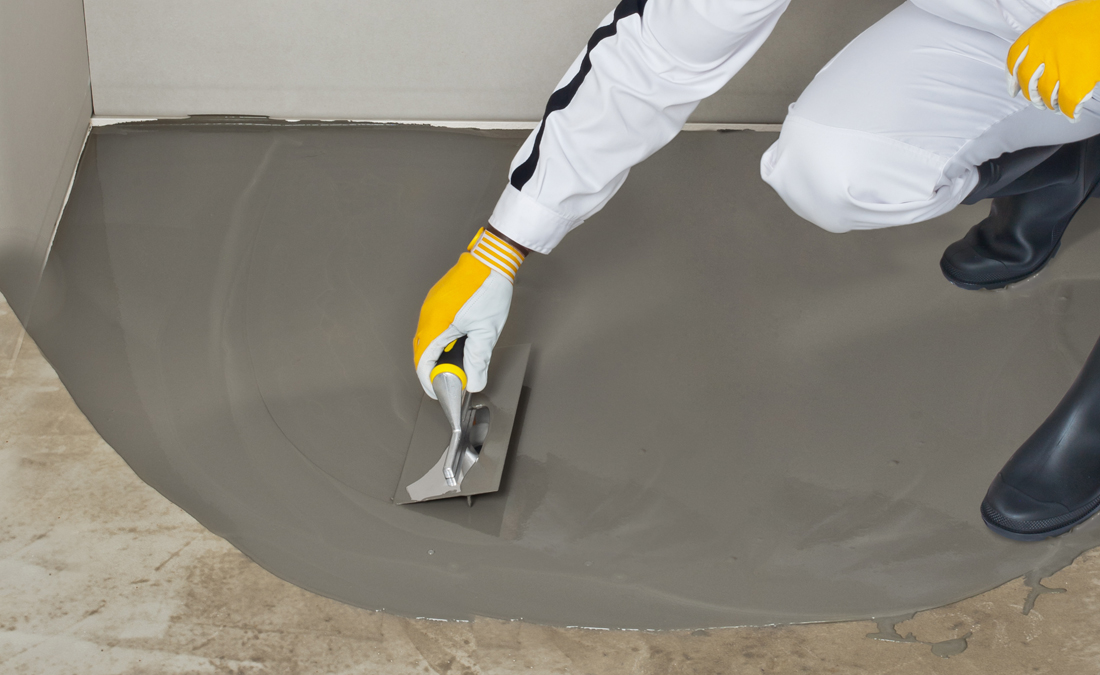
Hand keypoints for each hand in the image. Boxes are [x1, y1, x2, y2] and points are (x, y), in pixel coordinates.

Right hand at [413, 227, 525, 397]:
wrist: (491, 259)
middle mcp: (427, 316)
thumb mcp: (486, 332)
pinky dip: (442, 341)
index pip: (423, 363)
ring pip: (428, 340)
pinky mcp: (436, 301)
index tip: (439, 393)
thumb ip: (477, 360)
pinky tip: (459, 342)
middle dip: (436, 369)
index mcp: (435, 325)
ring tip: (459, 362)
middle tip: (454, 379)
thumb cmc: (488, 289)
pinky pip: (432, 327)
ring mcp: (430, 307)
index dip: (429, 381)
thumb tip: (472, 382)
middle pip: (423, 352)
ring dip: (440, 354)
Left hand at [1007, 0, 1099, 120]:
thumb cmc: (1091, 18)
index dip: (1013, 78)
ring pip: (1047, 94)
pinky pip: (1068, 102)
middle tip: (1039, 102)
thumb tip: (1037, 58)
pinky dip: (1070, 111)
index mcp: (1039, 33)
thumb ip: (1046, 39)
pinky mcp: (1078, 78)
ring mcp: (1060, 65)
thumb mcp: (1060, 20)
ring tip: (1056, 106)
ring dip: (1050, 104)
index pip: (1014, 59)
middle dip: (1033, 96)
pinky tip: (1073, 114)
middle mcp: (1044, 50)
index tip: (1014, 90)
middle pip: (1029, 81)